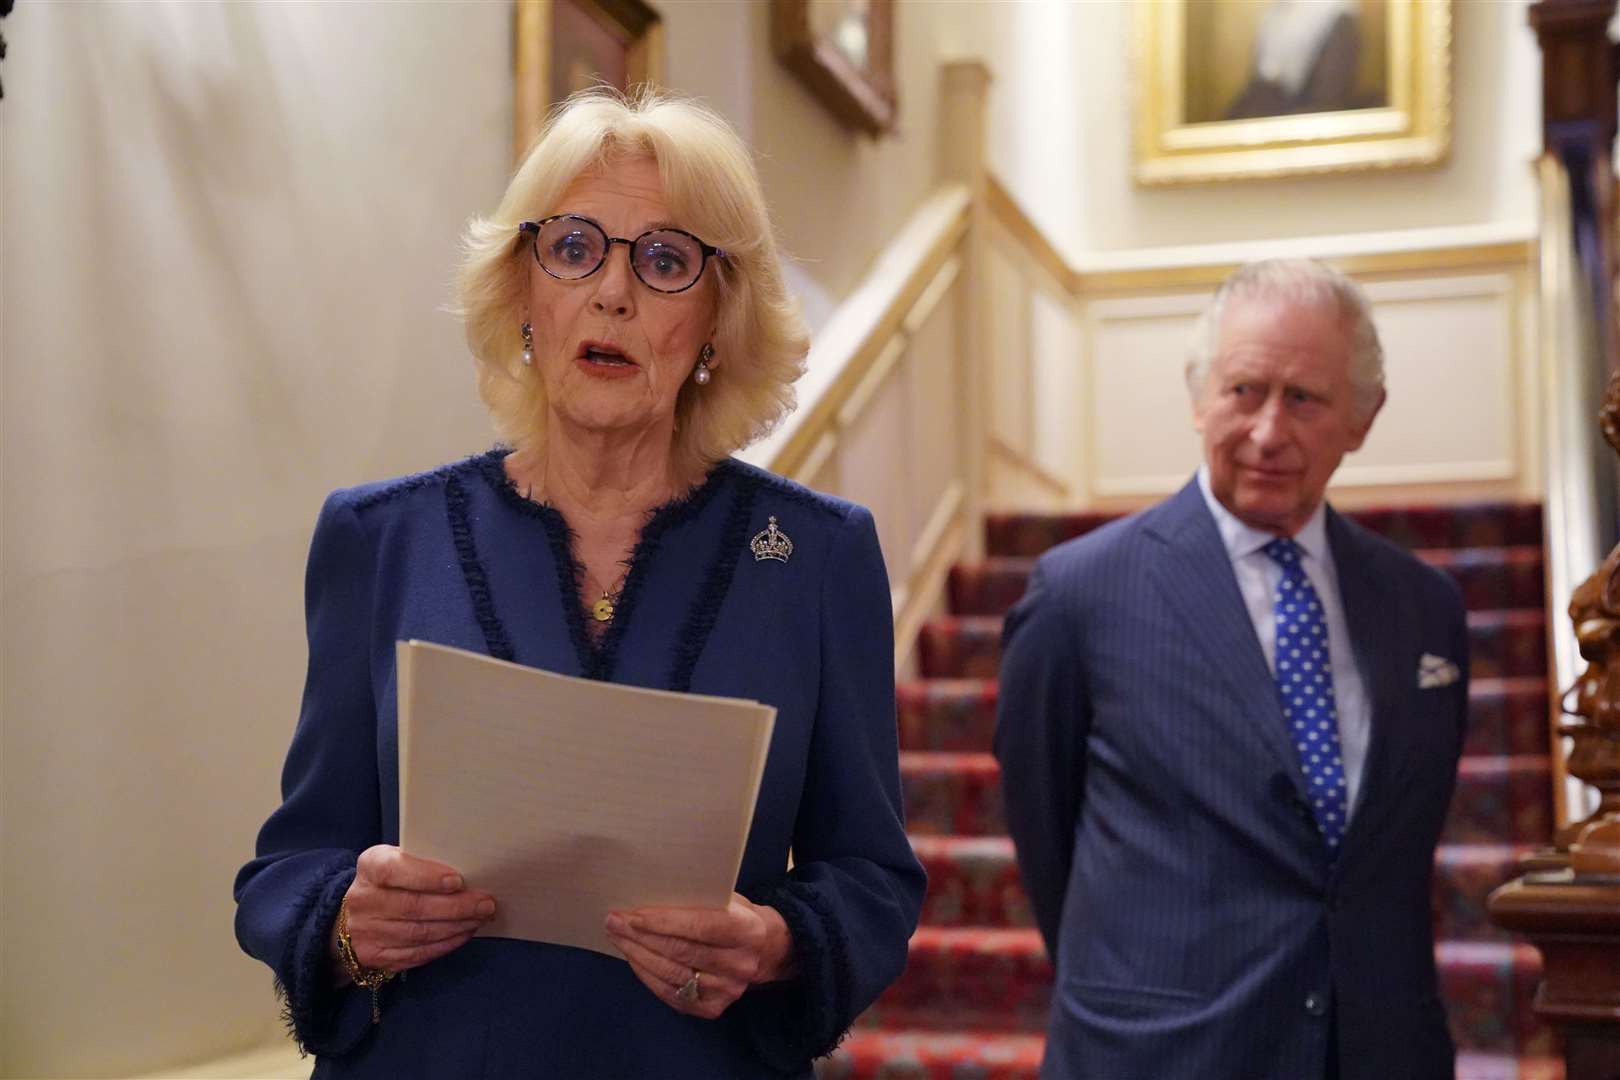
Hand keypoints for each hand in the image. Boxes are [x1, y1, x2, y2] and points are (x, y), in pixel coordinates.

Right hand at [332, 845, 495, 980]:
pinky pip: (416, 953)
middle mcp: (363, 900)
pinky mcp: (374, 956)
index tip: (457, 881)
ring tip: (480, 918)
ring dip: (456, 927)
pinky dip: (445, 945)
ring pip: (418, 933)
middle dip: (456, 907)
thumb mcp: (397, 860)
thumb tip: (469, 870)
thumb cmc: (390, 881)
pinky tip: (464, 934)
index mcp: (370, 867)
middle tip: (485, 904)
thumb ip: (423, 862)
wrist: (351, 916)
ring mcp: (366, 932)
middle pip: (413, 906)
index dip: (426, 876)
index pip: (394, 870)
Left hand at [604, 893, 796, 1019]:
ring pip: (672, 974)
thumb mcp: (730, 898)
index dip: (664, 922)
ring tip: (617, 937)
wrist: (767, 950)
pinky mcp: (713, 1008)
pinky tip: (633, 959)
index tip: (632, 914)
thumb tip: (651, 892)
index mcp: (747, 930)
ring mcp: (727, 990)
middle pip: (681, 952)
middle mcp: (739, 964)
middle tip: (614, 921)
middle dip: (641, 936)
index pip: (701, 926)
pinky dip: (648, 976)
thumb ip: (700, 898)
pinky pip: (672, 994)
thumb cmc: (739, 915)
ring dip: (638, 955)